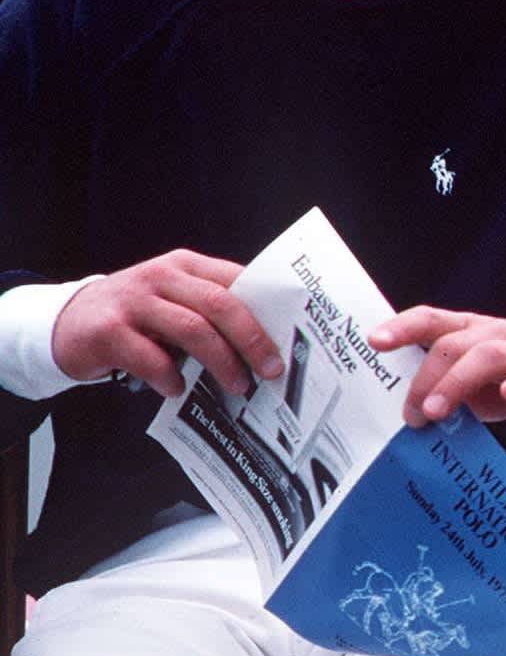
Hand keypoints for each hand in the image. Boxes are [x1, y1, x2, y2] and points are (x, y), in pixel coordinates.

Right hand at [52, 250, 281, 397]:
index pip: (236, 281)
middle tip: (271, 370)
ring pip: (192, 330)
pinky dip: (170, 378)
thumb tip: (266, 343)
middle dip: (252, 340)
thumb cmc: (136, 316)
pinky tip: (177, 390)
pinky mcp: (107, 331)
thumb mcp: (174, 299)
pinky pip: (150, 358)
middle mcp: (161, 276)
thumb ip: (210, 310)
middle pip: (220, 304)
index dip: (267, 310)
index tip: (291, 339)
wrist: (66, 322)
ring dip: (221, 362)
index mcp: (185, 265)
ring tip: (236, 386)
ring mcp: (132, 302)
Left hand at [368, 308, 505, 426]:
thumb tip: (415, 414)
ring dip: (456, 382)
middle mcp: (495, 335)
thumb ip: (449, 390)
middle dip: (426, 378)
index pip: (432, 321)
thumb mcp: (478, 381)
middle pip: (453, 344)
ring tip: (436, 411)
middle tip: (412, 415)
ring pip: (487, 355)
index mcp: (471, 331)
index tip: (376, 342)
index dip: (402, 328)